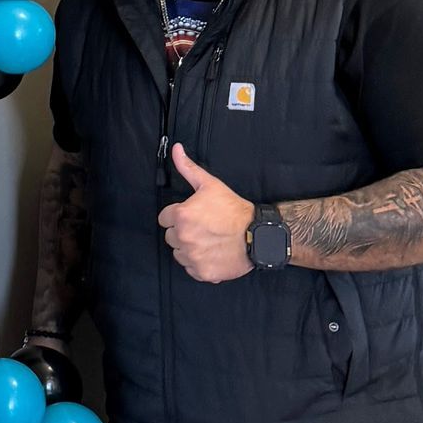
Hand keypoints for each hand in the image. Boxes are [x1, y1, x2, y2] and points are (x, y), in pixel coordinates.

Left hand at [158, 145, 254, 282]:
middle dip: (183, 232)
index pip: (165, 219)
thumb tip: (175, 149)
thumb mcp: (210, 184)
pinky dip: (199, 263)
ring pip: (179, 253)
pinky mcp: (202, 272)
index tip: (193, 216)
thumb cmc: (234, 210)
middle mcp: (183, 237)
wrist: (258, 235)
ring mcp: (192, 257)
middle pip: (171, 237)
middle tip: (203, 228)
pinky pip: (191, 268)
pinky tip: (212, 253)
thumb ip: (188, 168)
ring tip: (208, 240)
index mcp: (181, 216)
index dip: (178, 216)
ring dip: (190, 248)